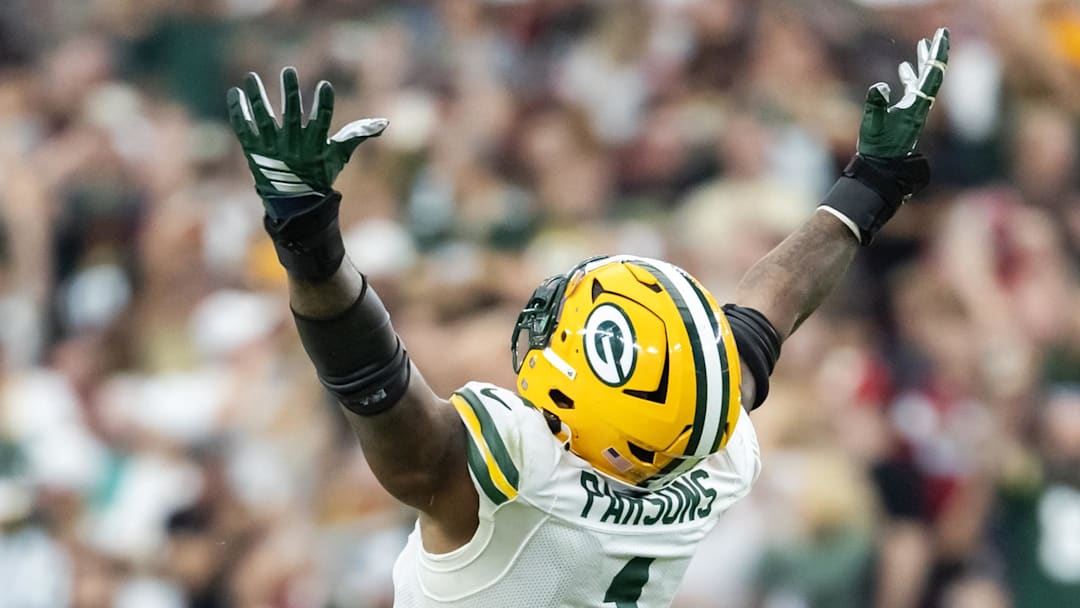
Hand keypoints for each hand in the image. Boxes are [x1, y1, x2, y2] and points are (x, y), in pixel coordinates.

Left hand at [226, 67, 387, 217]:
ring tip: (251, 77)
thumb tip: (384, 123)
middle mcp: (292, 147)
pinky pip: (244, 129)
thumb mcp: (339, 156)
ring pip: (262, 119)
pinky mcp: (253, 151)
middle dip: (290, 93)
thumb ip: (357, 135)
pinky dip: (238, 112)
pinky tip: (235, 93)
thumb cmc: (318, 175)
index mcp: (315, 147)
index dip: (324, 105)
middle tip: (288, 70)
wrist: (293, 203)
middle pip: (291, 117)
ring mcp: (270, 150)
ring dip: (257, 98)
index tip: (325, 85)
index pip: (322, 123)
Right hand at [858, 27, 948, 158]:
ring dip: (924, 62)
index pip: (931, 74)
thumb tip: (880, 86)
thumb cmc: (877, 148)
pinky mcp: (907, 115)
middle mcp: (921, 107)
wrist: (882, 168)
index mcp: (916, 106)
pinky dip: (912, 76)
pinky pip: (914, 90)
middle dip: (935, 53)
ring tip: (923, 44)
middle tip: (940, 33)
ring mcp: (915, 111)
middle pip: (933, 74)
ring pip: (924, 81)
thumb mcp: (872, 124)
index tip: (941, 35)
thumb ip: (875, 104)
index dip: (936, 54)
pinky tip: (904, 69)